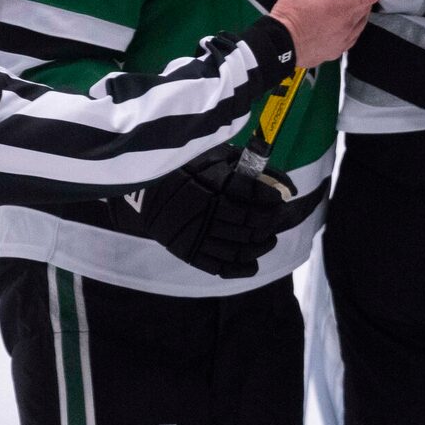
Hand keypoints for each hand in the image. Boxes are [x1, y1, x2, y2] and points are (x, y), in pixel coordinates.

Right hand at [137, 151, 293, 279]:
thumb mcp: (212, 156)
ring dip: (260, 245)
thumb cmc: (185, 169)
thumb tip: (280, 182)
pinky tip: (253, 263)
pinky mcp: (190, 252)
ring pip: (239, 247)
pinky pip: (221, 266)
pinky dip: (241, 268)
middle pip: (249, 222)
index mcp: (210, 182)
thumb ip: (243, 165)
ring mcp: (197, 234)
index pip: (249, 192)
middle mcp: (205, 210)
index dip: (269, 198)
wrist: (144, 190)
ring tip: (269, 239)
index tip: (279, 198)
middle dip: (270, 221)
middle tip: (278, 218)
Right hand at [266, 0, 400, 68]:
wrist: (278, 46)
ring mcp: (343, 41)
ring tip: (352, 0)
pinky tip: (342, 21)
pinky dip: (350, 26)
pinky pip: (350, 37)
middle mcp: (347, 26)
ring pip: (360, 23)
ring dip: (360, 10)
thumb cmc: (289, 14)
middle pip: (366, 7)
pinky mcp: (336, 51)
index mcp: (342, 8)